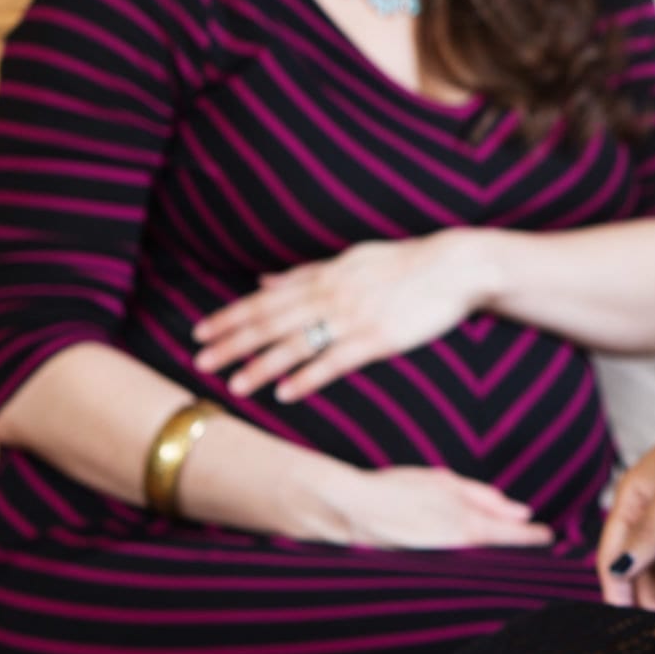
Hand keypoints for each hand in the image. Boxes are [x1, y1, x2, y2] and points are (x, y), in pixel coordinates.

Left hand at [193, 231, 489, 401]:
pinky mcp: (379, 339)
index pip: (266, 299)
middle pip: (272, 322)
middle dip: (233, 343)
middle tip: (199, 362)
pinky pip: (335, 362)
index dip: (230, 316)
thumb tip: (261, 281)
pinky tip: (286, 393)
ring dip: (262, 365)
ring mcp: (355, 318)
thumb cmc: (404, 263)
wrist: (455, 267)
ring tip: (234, 385)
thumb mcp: (351, 259)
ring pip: (298, 344)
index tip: (199, 333)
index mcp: (325, 275)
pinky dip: (308, 377)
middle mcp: (333, 295)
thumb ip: (305, 273)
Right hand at [320, 464, 552, 549]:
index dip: (531, 539)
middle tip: (535, 545)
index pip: (510, 536)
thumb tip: (521, 511)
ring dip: (492, 557)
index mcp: (465, 525)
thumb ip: (485, 497)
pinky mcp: (423, 571)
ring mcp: (439, 563)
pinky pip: (454, 569)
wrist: (349, 509)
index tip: (548, 538)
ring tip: (508, 555)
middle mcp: (455, 548)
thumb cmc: (397, 489)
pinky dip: (466, 564)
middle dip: (515, 550)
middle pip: (496, 554)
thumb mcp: (444, 482)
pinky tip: (469, 561)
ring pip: (477, 563)